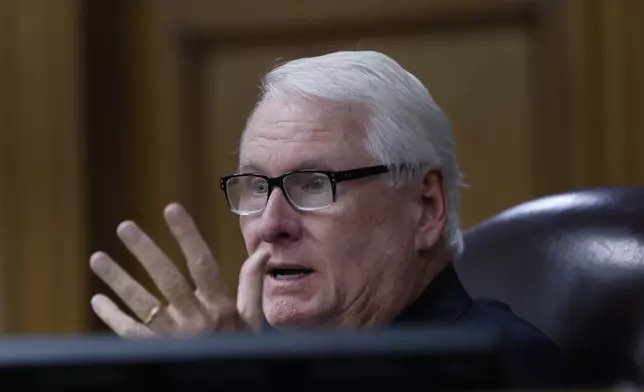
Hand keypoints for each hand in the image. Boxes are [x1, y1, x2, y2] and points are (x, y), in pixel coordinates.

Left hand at [90, 203, 268, 337]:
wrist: (224, 384)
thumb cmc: (238, 349)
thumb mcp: (252, 321)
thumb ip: (252, 285)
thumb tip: (263, 251)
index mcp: (220, 308)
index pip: (203, 264)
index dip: (187, 235)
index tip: (171, 209)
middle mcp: (195, 320)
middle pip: (168, 279)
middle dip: (145, 251)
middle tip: (126, 227)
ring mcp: (173, 337)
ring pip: (142, 303)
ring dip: (119, 279)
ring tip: (98, 258)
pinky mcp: (155, 352)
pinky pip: (129, 333)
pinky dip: (112, 317)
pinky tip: (98, 300)